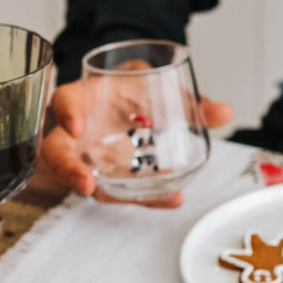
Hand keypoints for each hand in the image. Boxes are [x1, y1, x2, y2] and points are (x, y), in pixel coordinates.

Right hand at [41, 78, 233, 207]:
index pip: (64, 102)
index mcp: (83, 99)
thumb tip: (224, 111)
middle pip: (58, 154)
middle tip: (85, 183)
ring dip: (118, 194)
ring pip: (88, 182)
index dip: (67, 113)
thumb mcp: (153, 83)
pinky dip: (148, 198)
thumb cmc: (128, 89)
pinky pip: (121, 193)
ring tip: (157, 198)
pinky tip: (173, 199)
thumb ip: (184, 97)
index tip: (76, 125)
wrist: (126, 100)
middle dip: (68, 170)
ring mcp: (87, 160)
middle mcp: (77, 134)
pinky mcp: (104, 179)